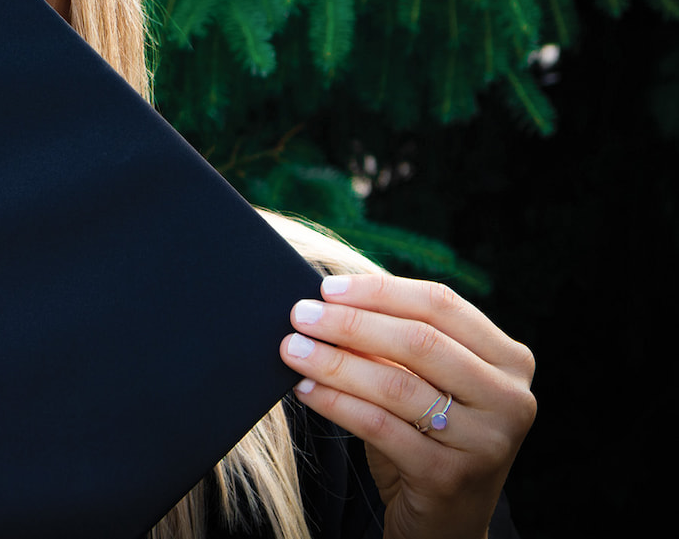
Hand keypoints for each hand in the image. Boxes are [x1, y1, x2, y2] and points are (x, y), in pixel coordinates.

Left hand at [280, 274, 535, 538]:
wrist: (447, 520)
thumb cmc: (429, 434)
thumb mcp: (425, 382)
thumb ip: (394, 342)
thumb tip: (329, 301)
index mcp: (509, 360)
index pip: (441, 305)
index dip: (380, 291)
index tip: (328, 287)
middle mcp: (509, 398)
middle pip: (419, 342)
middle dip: (351, 323)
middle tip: (301, 315)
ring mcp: (485, 441)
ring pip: (397, 385)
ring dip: (335, 362)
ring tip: (293, 350)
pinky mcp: (451, 476)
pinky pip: (380, 427)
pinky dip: (336, 403)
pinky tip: (306, 390)